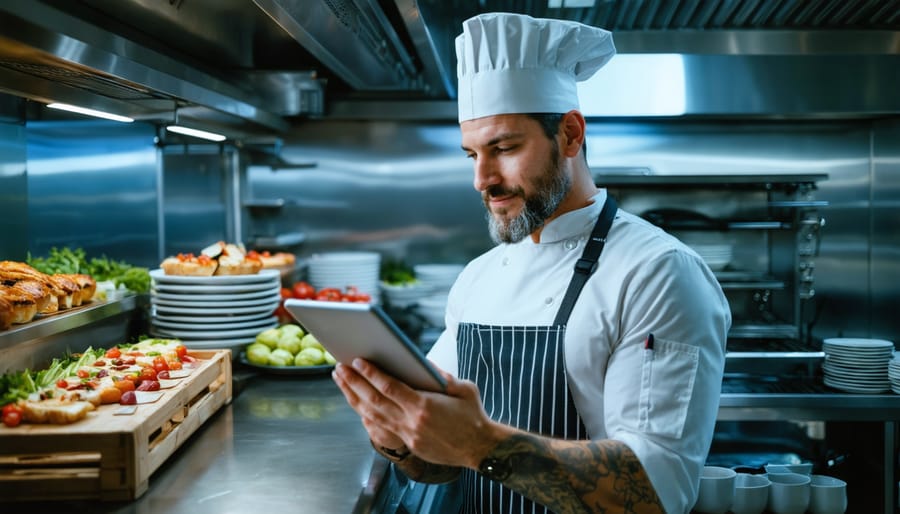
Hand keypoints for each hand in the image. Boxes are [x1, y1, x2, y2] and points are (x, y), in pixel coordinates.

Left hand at [333, 359, 507, 468]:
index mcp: (425, 406)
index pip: (390, 387)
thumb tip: (421, 362)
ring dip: (354, 397)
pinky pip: (380, 428)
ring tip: (342, 381)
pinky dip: (366, 415)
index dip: (371, 373)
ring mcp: (408, 435)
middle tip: (339, 368)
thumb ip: (442, 375)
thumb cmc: (474, 416)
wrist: (481, 448)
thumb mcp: (464, 388)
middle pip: (374, 401)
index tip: (357, 361)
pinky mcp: (409, 444)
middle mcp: (412, 422)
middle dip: (354, 383)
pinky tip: (357, 402)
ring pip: (372, 416)